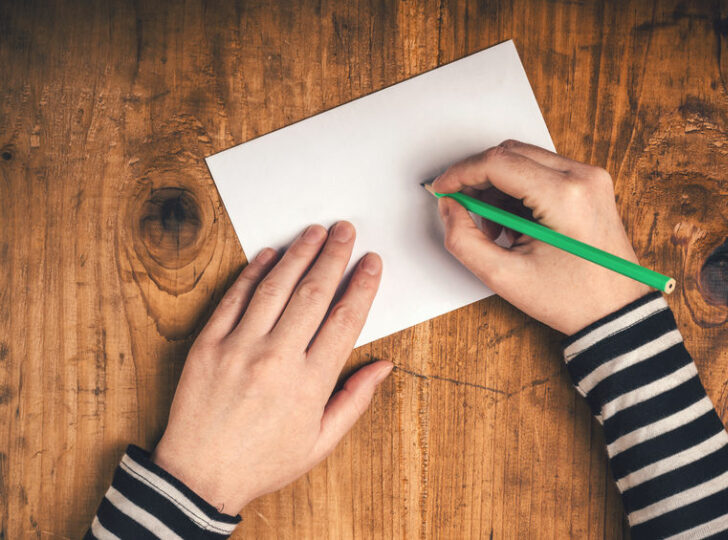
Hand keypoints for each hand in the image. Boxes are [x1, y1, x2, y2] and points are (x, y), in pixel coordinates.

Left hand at [152, 221, 391, 514]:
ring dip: (298, 254)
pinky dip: (252, 273)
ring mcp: (239, 347)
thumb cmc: (263, 461)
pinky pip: (234, 298)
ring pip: (275, 288)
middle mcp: (276, 359)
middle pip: (313, 293)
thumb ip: (354, 400)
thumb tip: (383, 366)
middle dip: (334, 256)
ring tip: (314, 232)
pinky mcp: (208, 344)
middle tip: (345, 231)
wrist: (199, 476)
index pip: (345, 319)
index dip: (362, 285)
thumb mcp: (320, 442)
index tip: (371, 262)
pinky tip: (269, 255)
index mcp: (309, 383)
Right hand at [432, 140, 650, 334]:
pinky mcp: (591, 185)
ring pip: (525, 160)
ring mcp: (591, 178)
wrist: (615, 312)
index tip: (442, 190)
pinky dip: (519, 191)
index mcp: (564, 196)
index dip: (460, 173)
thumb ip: (464, 239)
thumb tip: (449, 207)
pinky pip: (543, 172)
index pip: (497, 162)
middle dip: (478, 178)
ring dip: (499, 187)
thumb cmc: (570, 299)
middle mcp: (582, 176)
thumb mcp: (504, 277)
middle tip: (462, 209)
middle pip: (510, 153)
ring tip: (496, 229)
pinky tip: (516, 224)